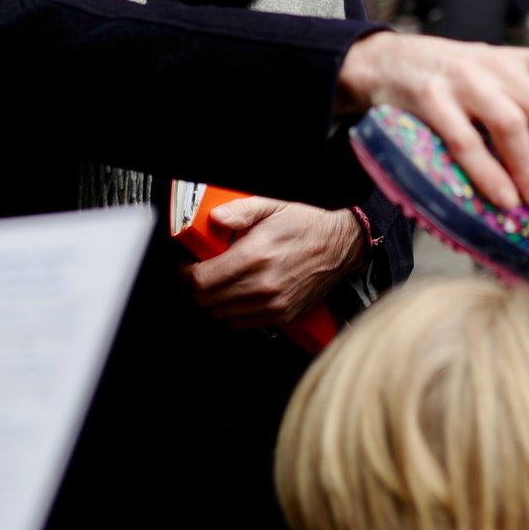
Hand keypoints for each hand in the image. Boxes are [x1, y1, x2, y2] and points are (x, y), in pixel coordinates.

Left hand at [186, 198, 363, 329]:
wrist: (341, 245)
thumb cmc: (308, 224)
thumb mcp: (272, 206)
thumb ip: (239, 211)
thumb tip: (214, 219)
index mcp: (254, 256)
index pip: (201, 280)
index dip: (187, 273)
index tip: (188, 266)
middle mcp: (261, 284)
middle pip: (207, 300)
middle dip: (199, 286)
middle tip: (204, 271)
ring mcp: (272, 304)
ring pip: (221, 314)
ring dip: (216, 300)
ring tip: (224, 281)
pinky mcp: (282, 315)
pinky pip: (242, 323)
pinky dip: (234, 312)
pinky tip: (241, 293)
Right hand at [336, 32, 528, 211]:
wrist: (385, 62)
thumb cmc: (454, 83)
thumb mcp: (496, 79)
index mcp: (522, 62)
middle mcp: (499, 66)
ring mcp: (464, 80)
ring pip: (512, 126)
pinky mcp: (430, 99)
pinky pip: (465, 142)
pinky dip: (489, 176)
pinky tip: (504, 200)